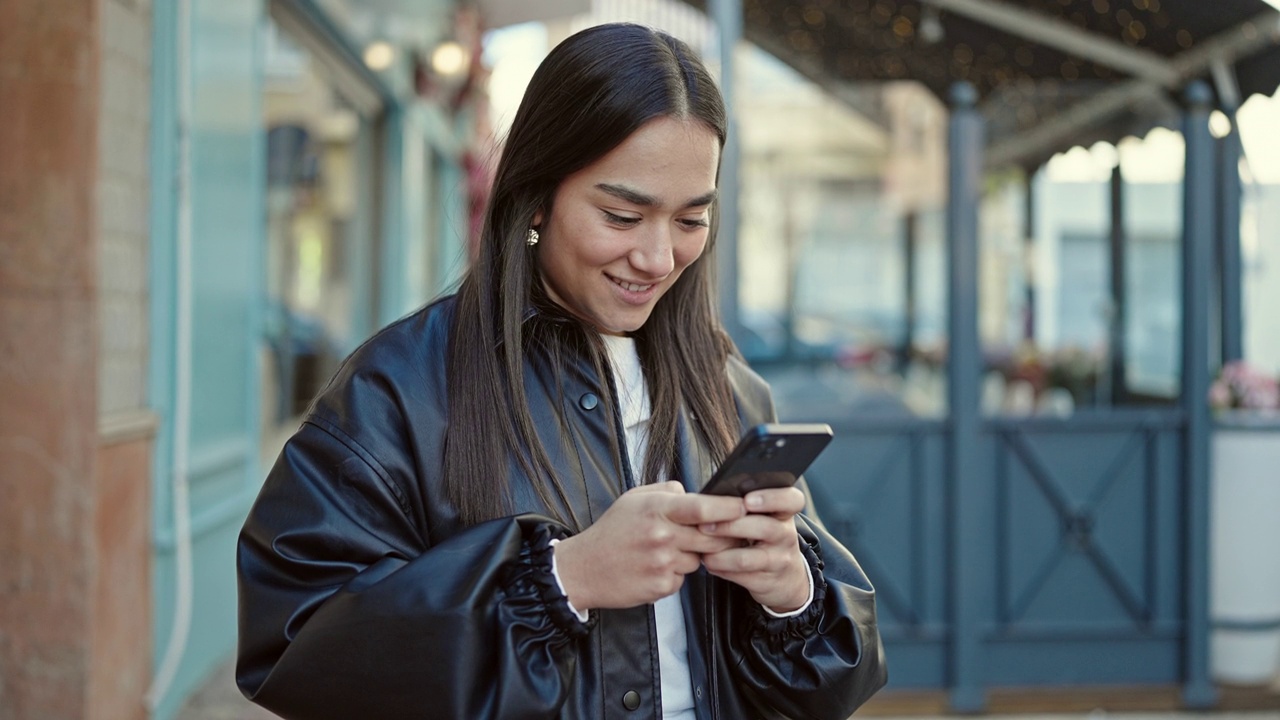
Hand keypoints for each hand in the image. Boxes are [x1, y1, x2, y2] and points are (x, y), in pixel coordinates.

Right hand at [552, 481, 745, 610]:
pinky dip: (677, 572)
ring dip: (694, 554)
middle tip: (727, 531)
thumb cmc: (611, 531)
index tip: (744, 505)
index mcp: (656, 510)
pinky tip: (656, 566)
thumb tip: (695, 493)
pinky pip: (684, 578)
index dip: (729, 508)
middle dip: (725, 535)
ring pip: (700, 559)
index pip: (704, 508)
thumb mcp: (633, 499)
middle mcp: (662, 537)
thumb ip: (667, 491)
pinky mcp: (661, 587)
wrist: (583, 568)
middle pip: (713, 537)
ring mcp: (662, 564)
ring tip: (668, 549)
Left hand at [698, 487, 810, 612]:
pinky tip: (709, 561)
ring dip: (719, 552)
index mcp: (784, 514)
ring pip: (747, 558)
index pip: (792, 500)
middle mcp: (785, 536)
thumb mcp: (766, 518)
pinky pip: (739, 576)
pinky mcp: (766, 582)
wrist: (786, 577)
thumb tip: (710, 497)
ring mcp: (778, 561)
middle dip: (730, 525)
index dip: (772, 498)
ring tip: (702, 547)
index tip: (747, 499)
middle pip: (765, 528)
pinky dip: (720, 568)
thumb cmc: (766, 539)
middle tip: (705, 524)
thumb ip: (745, 506)